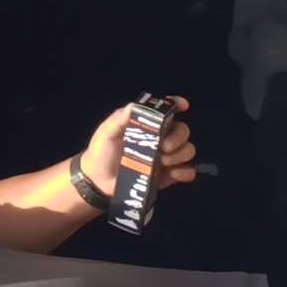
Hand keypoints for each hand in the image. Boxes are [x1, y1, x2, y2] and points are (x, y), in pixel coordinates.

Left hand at [77, 98, 197, 202]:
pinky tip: (173, 173)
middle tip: (164, 147)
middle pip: (183, 131)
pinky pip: (187, 172)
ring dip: (180, 154)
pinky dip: (185, 172)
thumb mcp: (107, 132)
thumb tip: (136, 106)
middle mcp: (160, 138)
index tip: (184, 106)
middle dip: (178, 137)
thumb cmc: (101, 151)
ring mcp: (166, 158)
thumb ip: (120, 118)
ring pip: (188, 150)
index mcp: (147, 125)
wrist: (98, 181)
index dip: (176, 105)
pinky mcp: (168, 176)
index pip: (166, 111)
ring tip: (163, 162)